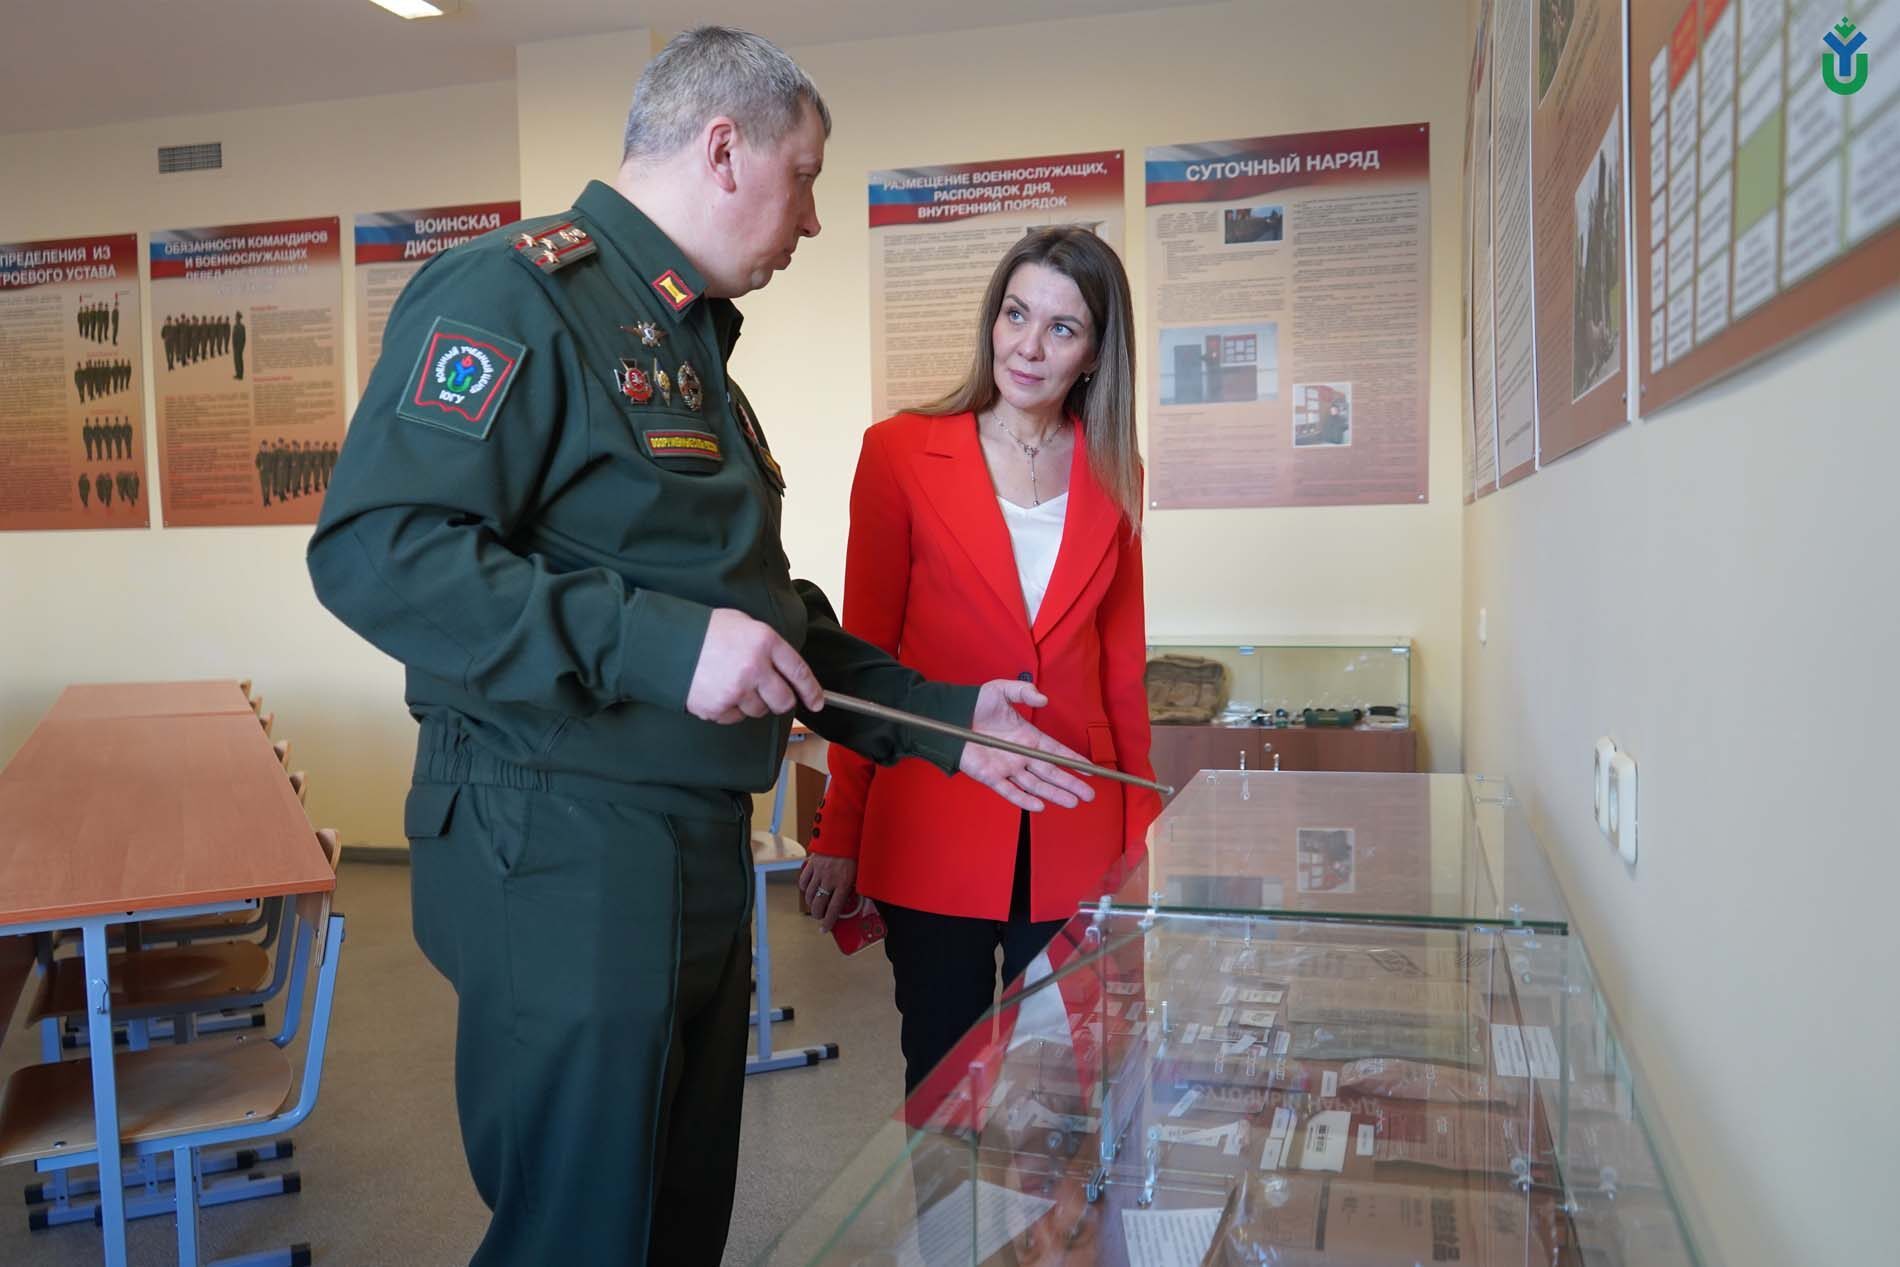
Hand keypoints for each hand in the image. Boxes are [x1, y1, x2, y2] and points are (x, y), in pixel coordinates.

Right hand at [686, 608, 822, 723]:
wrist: (666, 641)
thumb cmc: (705, 629)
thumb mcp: (744, 624)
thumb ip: (768, 646)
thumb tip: (785, 670)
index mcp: (765, 642)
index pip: (799, 672)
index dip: (812, 691)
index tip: (817, 702)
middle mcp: (755, 668)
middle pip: (783, 701)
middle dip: (781, 701)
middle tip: (770, 695)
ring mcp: (736, 690)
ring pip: (759, 711)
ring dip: (752, 703)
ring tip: (732, 683)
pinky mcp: (718, 707)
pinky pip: (735, 717)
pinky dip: (729, 709)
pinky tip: (717, 691)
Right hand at [798, 854, 860, 932]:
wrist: (844, 831)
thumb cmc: (855, 851)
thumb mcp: (860, 871)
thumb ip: (855, 885)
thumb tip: (855, 898)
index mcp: (843, 883)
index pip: (834, 908)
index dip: (828, 921)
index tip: (824, 929)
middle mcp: (829, 879)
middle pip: (818, 904)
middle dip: (817, 914)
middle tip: (819, 917)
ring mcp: (818, 872)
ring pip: (809, 894)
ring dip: (811, 903)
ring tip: (814, 905)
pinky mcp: (811, 864)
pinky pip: (803, 880)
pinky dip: (803, 888)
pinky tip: (807, 890)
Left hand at [960, 679, 1094, 811]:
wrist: (951, 715)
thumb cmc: (977, 702)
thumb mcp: (1002, 690)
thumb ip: (1024, 691)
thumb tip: (1044, 700)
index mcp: (1029, 737)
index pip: (1056, 752)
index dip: (1074, 761)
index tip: (1092, 771)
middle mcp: (1022, 755)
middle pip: (1051, 773)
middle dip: (1071, 784)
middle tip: (1090, 796)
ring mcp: (1008, 767)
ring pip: (1036, 785)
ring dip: (1054, 794)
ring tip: (1073, 803)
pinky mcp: (991, 776)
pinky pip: (1009, 791)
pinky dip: (1024, 799)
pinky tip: (1040, 806)